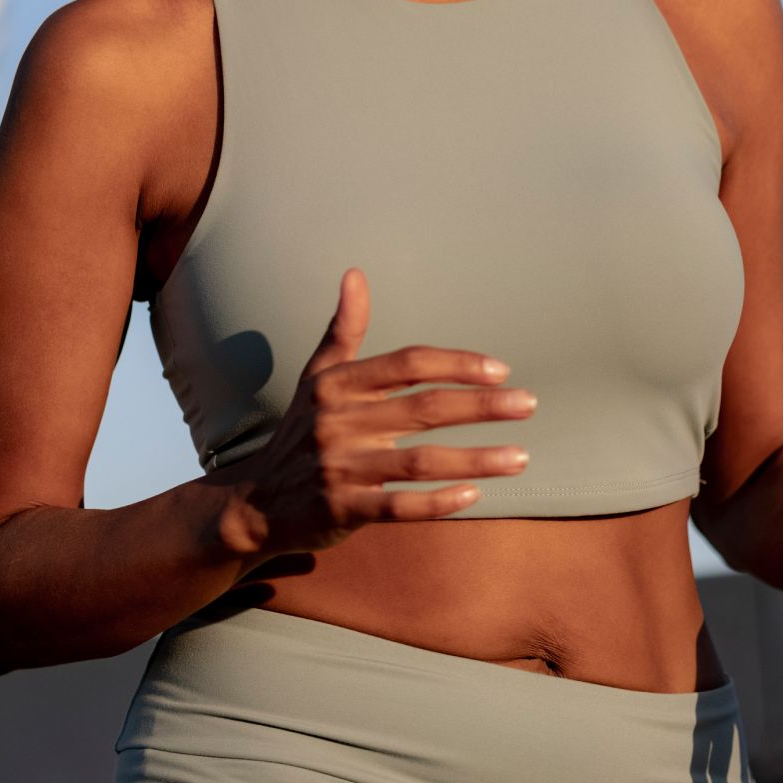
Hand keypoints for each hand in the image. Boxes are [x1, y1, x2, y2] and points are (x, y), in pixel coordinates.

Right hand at [216, 266, 536, 559]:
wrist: (255, 502)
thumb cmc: (301, 431)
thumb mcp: (316, 377)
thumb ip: (343, 328)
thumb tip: (355, 273)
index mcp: (338, 385)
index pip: (407, 364)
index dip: (456, 363)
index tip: (500, 369)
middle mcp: (339, 422)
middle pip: (423, 409)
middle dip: (481, 406)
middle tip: (528, 403)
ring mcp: (340, 467)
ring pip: (419, 462)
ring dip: (475, 460)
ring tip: (521, 456)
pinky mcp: (341, 509)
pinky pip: (398, 507)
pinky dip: (437, 503)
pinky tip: (474, 498)